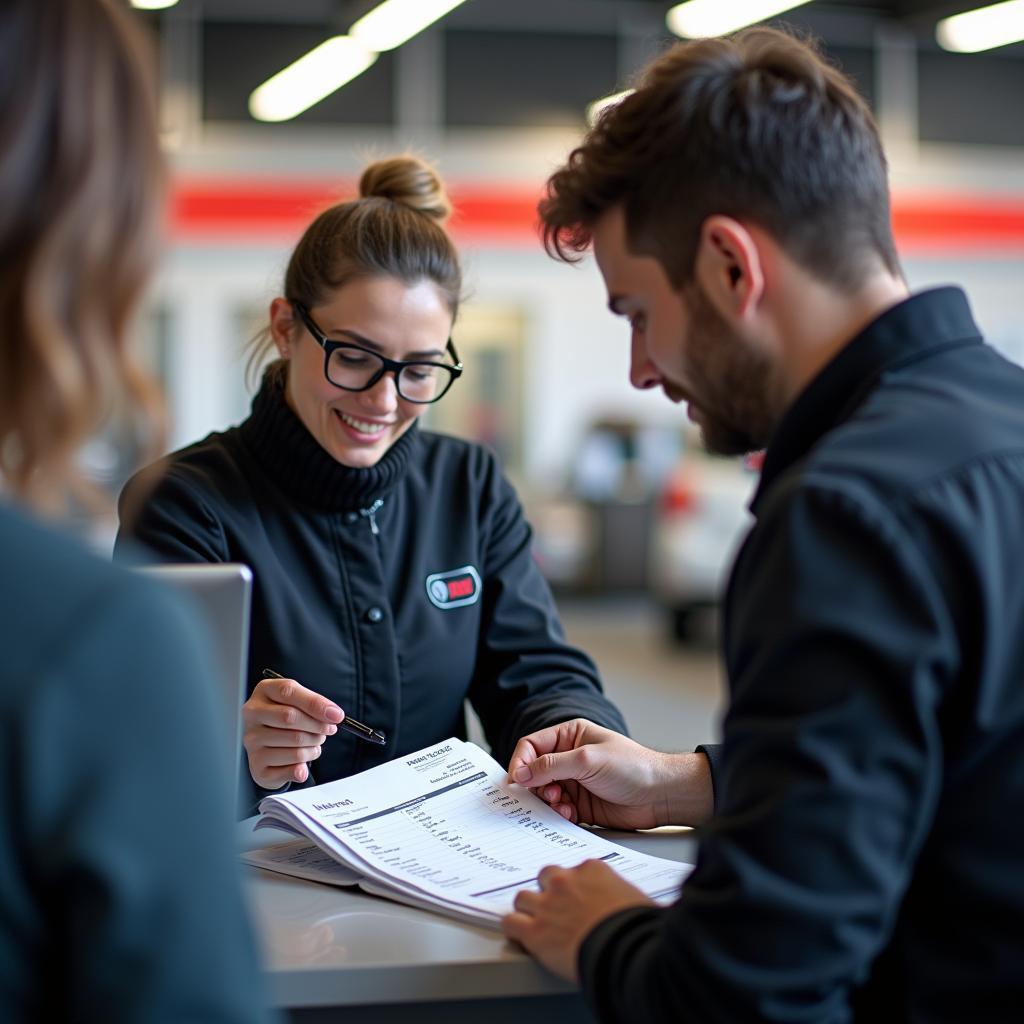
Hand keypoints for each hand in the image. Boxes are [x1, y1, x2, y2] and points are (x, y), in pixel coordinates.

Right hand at [242, 676, 342, 788]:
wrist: (269, 746)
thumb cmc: (286, 718)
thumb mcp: (299, 702)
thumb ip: (315, 704)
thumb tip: (334, 715)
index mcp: (264, 691)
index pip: (289, 692)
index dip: (316, 704)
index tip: (336, 715)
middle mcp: (252, 714)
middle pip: (290, 717)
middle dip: (317, 726)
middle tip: (328, 730)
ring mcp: (252, 741)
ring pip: (295, 745)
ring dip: (314, 747)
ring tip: (314, 743)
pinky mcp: (257, 766)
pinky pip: (292, 768)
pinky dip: (304, 767)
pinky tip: (303, 762)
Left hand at [502, 859, 653, 979]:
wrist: (624, 950)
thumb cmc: (637, 928)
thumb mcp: (637, 901)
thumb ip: (623, 897)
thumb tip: (630, 907)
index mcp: (592, 870)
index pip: (575, 870)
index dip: (575, 887)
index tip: (579, 899)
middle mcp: (565, 881)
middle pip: (546, 877)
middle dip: (549, 891)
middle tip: (557, 909)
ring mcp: (547, 905)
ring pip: (523, 898)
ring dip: (529, 909)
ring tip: (535, 923)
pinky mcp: (534, 931)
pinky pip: (510, 923)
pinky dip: (513, 929)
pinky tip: (518, 935)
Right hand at [507, 719, 712, 828]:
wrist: (661, 795)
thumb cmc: (633, 767)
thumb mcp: (587, 760)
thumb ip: (552, 766)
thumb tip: (522, 774)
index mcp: (570, 735)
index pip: (532, 745)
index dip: (521, 762)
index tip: (517, 780)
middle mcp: (570, 757)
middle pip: (535, 771)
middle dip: (536, 785)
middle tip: (547, 795)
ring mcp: (575, 781)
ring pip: (545, 793)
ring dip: (548, 802)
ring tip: (563, 805)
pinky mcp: (581, 804)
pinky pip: (558, 810)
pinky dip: (559, 814)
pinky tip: (571, 814)